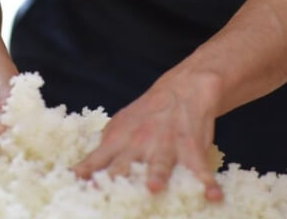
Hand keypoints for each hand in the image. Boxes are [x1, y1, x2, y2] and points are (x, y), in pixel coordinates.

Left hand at [73, 70, 223, 200]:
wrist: (181, 90)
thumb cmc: (146, 115)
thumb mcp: (120, 128)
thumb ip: (105, 151)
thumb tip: (83, 175)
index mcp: (117, 141)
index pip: (95, 160)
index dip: (84, 174)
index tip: (72, 185)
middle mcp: (138, 144)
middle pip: (124, 166)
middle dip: (114, 180)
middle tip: (103, 194)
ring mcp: (165, 146)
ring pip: (159, 164)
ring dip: (156, 176)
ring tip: (153, 189)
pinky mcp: (190, 148)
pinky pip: (200, 169)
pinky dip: (207, 183)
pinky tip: (214, 197)